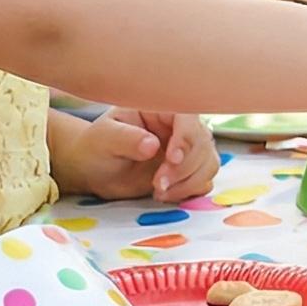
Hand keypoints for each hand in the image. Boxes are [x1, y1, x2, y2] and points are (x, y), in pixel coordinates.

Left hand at [63, 109, 220, 203]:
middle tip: (158, 184)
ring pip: (209, 163)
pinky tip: (166, 194)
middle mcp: (182, 128)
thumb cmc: (98, 146)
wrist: (97, 168)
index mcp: (163, 110)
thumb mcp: (104, 138)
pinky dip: (190, 190)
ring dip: (189, 182)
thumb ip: (125, 138)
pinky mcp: (190, 171)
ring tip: (159, 192)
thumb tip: (151, 145)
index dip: (185, 139)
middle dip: (184, 168)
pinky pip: (204, 180)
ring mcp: (189, 150)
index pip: (187, 119)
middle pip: (202, 144)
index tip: (171, 160)